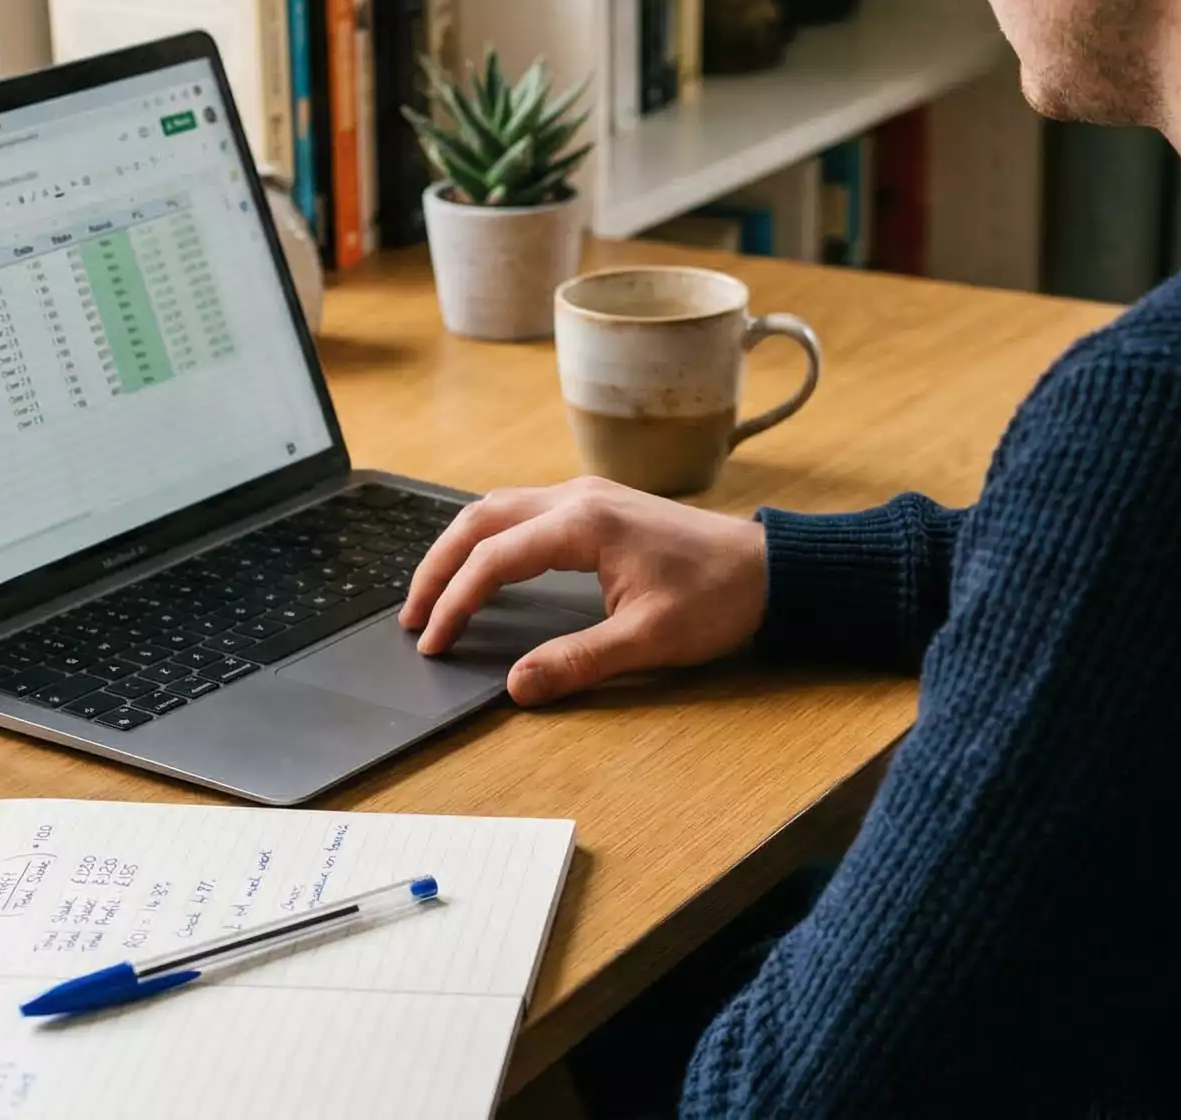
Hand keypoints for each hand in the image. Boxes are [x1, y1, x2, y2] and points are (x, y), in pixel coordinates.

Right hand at [400, 477, 769, 705]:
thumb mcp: (647, 641)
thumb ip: (577, 662)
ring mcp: (587, 495)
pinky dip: (489, 538)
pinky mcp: (597, 505)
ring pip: (499, 508)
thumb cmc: (717, 599)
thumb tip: (517, 686)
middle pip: (481, 519)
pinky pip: (524, 511)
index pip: (494, 558)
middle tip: (411, 614)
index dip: (455, 601)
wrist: (770, 569)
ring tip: (433, 592)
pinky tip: (483, 567)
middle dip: (438, 565)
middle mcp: (578, 497)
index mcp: (584, 523)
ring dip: (460, 546)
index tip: (432, 640)